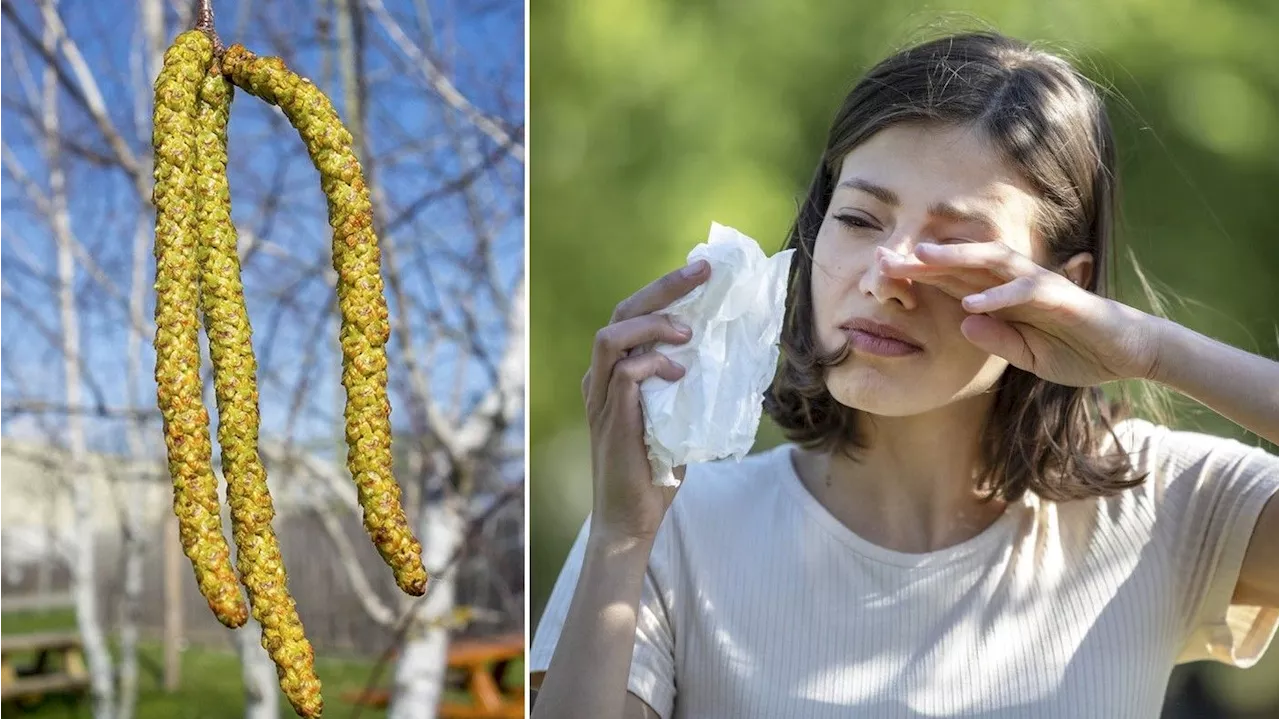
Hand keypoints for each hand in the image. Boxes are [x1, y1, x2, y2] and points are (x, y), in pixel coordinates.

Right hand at [580, 260, 709, 542]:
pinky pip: (625, 374)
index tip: (701, 270)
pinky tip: (680, 373)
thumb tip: (733, 354)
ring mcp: (601, 398)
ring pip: (611, 336)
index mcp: (614, 373)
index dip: (664, 290)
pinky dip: (654, 365)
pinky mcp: (611, 419)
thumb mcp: (679, 416)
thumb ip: (690, 385)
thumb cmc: (657, 471)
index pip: (633, 315)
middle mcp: (600, 378)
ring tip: (687, 332)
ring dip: (653, 325)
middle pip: (621, 312)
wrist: (632, 520)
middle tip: (702, 272)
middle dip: (662, 288)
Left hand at [879, 242, 1158, 386]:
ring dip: (956, 258)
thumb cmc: (1079, 352)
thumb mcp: (1028, 356)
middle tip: (883, 258)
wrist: (1130, 355)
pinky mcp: (1061, 299)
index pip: (955, 280)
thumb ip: (997, 339)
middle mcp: (1017, 284)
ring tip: (921, 258)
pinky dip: (998, 295)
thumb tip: (965, 323)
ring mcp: (1039, 287)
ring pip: (992, 261)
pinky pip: (1026, 292)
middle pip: (964, 263)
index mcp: (1004, 297)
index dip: (919, 275)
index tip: (881, 273)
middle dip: (924, 260)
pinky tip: (972, 301)